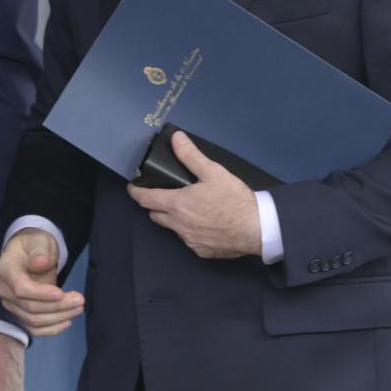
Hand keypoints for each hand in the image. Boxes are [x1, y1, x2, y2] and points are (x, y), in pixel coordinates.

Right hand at [0, 228, 84, 337]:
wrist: (29, 253)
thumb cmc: (34, 245)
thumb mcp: (38, 240)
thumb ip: (39, 251)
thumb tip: (40, 263)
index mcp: (5, 269)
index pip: (20, 288)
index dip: (40, 294)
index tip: (60, 293)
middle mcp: (4, 290)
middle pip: (29, 307)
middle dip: (57, 306)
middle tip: (80, 300)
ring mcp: (11, 304)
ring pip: (33, 320)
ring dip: (58, 317)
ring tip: (78, 308)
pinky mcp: (20, 314)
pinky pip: (34, 328)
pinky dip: (51, 329)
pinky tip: (67, 321)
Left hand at [127, 131, 260, 258]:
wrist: (257, 229)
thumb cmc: (234, 199)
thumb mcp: (212, 172)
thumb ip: (191, 155)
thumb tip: (176, 138)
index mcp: (177, 204)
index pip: (145, 199)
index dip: (135, 192)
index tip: (133, 188)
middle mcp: (179, 225)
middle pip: (155, 215)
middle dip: (155, 205)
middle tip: (164, 195)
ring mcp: (190, 240)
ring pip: (173, 229)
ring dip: (174, 219)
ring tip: (188, 209)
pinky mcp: (202, 252)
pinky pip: (190, 241)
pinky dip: (192, 232)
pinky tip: (205, 224)